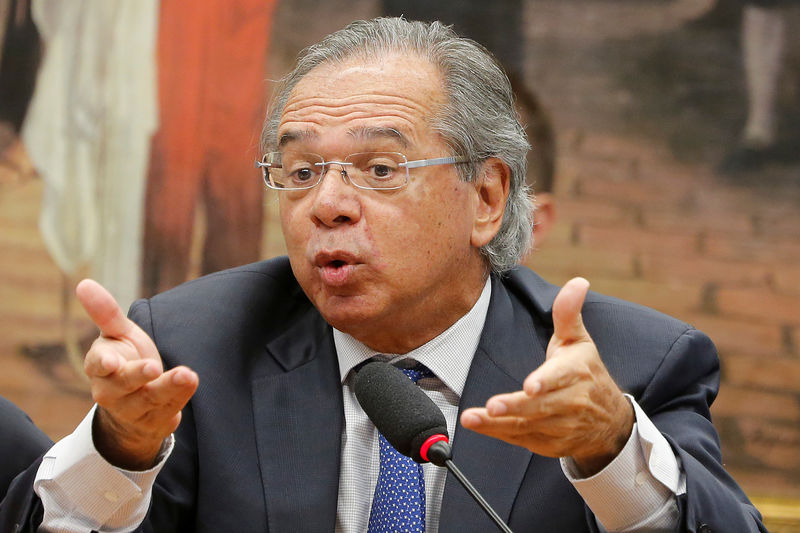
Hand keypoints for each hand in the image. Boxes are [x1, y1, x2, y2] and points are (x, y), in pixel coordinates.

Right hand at [77, 280, 197, 469]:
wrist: (136, 407)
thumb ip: (106, 313)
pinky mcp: (155, 421)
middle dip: (137, 376)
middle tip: (153, 366)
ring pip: (150, 399)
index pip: (97, 365)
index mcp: (99, 367)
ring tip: (187, 375)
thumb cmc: (125, 360)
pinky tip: (191, 382)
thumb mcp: (117, 335)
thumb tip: (84, 283)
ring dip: (168, 387)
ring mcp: (134, 409)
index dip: (103, 363)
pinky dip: (181, 396)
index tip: (111, 361)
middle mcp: (112, 391)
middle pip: (123, 384)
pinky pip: (169, 409)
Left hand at [461, 277, 633, 475]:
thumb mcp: (579, 341)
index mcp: (577, 373)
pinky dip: (499, 433)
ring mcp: (561, 426)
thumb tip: (578, 282)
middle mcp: (571, 402)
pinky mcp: (549, 443)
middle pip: (540, 406)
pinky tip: (478, 425)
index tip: (530, 386)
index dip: (546, 382)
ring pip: (527, 426)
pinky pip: (521, 439)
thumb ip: (568, 313)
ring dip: (497, 424)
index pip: (561, 377)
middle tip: (492, 406)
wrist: (610, 422)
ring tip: (472, 417)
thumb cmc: (587, 374)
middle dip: (515, 406)